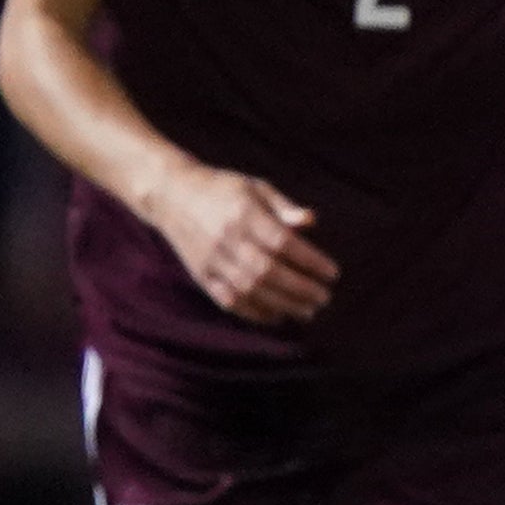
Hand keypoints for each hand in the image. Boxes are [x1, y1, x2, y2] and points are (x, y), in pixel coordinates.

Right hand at [151, 163, 337, 324]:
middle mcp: (227, 239)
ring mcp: (212, 259)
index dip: (310, 261)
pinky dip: (254, 313)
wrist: (172, 195)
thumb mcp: (255, 187)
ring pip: (250, 290)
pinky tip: (276, 317)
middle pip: (268, 271)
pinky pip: (229, 300)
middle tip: (324, 298)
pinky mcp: (201, 275)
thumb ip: (283, 206)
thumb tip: (312, 221)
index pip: (283, 243)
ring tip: (307, 312)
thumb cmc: (222, 189)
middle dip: (301, 289)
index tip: (332, 274)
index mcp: (244, 214)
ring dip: (283, 305)